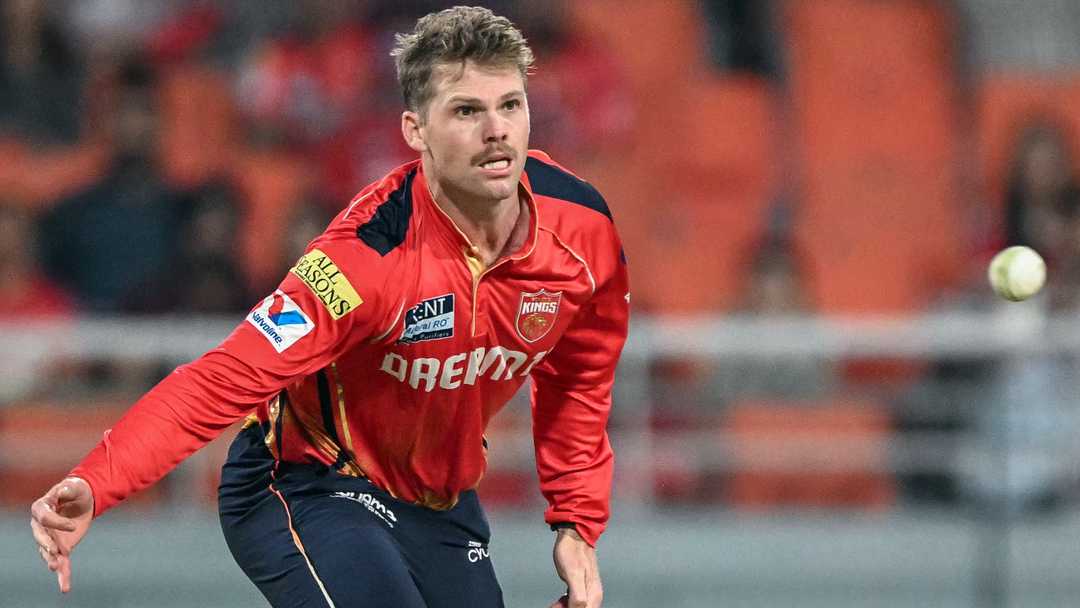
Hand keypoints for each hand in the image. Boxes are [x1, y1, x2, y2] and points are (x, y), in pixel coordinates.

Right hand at [30, 477, 93, 592]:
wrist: (83, 501)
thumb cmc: (76, 491)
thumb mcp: (75, 486)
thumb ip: (68, 488)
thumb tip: (63, 488)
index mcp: (40, 508)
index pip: (44, 518)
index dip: (57, 523)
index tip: (74, 527)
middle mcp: (40, 526)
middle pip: (40, 537)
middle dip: (47, 545)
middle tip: (55, 551)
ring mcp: (50, 539)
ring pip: (48, 553)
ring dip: (52, 561)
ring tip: (56, 569)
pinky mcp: (61, 549)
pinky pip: (61, 563)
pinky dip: (63, 575)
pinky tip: (65, 588)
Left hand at [549, 527, 601, 607]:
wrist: (574, 534)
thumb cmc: (572, 551)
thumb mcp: (573, 575)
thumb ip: (578, 595)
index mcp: (593, 595)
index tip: (558, 607)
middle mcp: (593, 595)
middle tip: (554, 606)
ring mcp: (588, 591)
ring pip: (578, 607)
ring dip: (565, 607)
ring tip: (555, 604)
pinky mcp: (582, 586)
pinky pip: (575, 601)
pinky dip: (566, 603)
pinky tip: (560, 601)